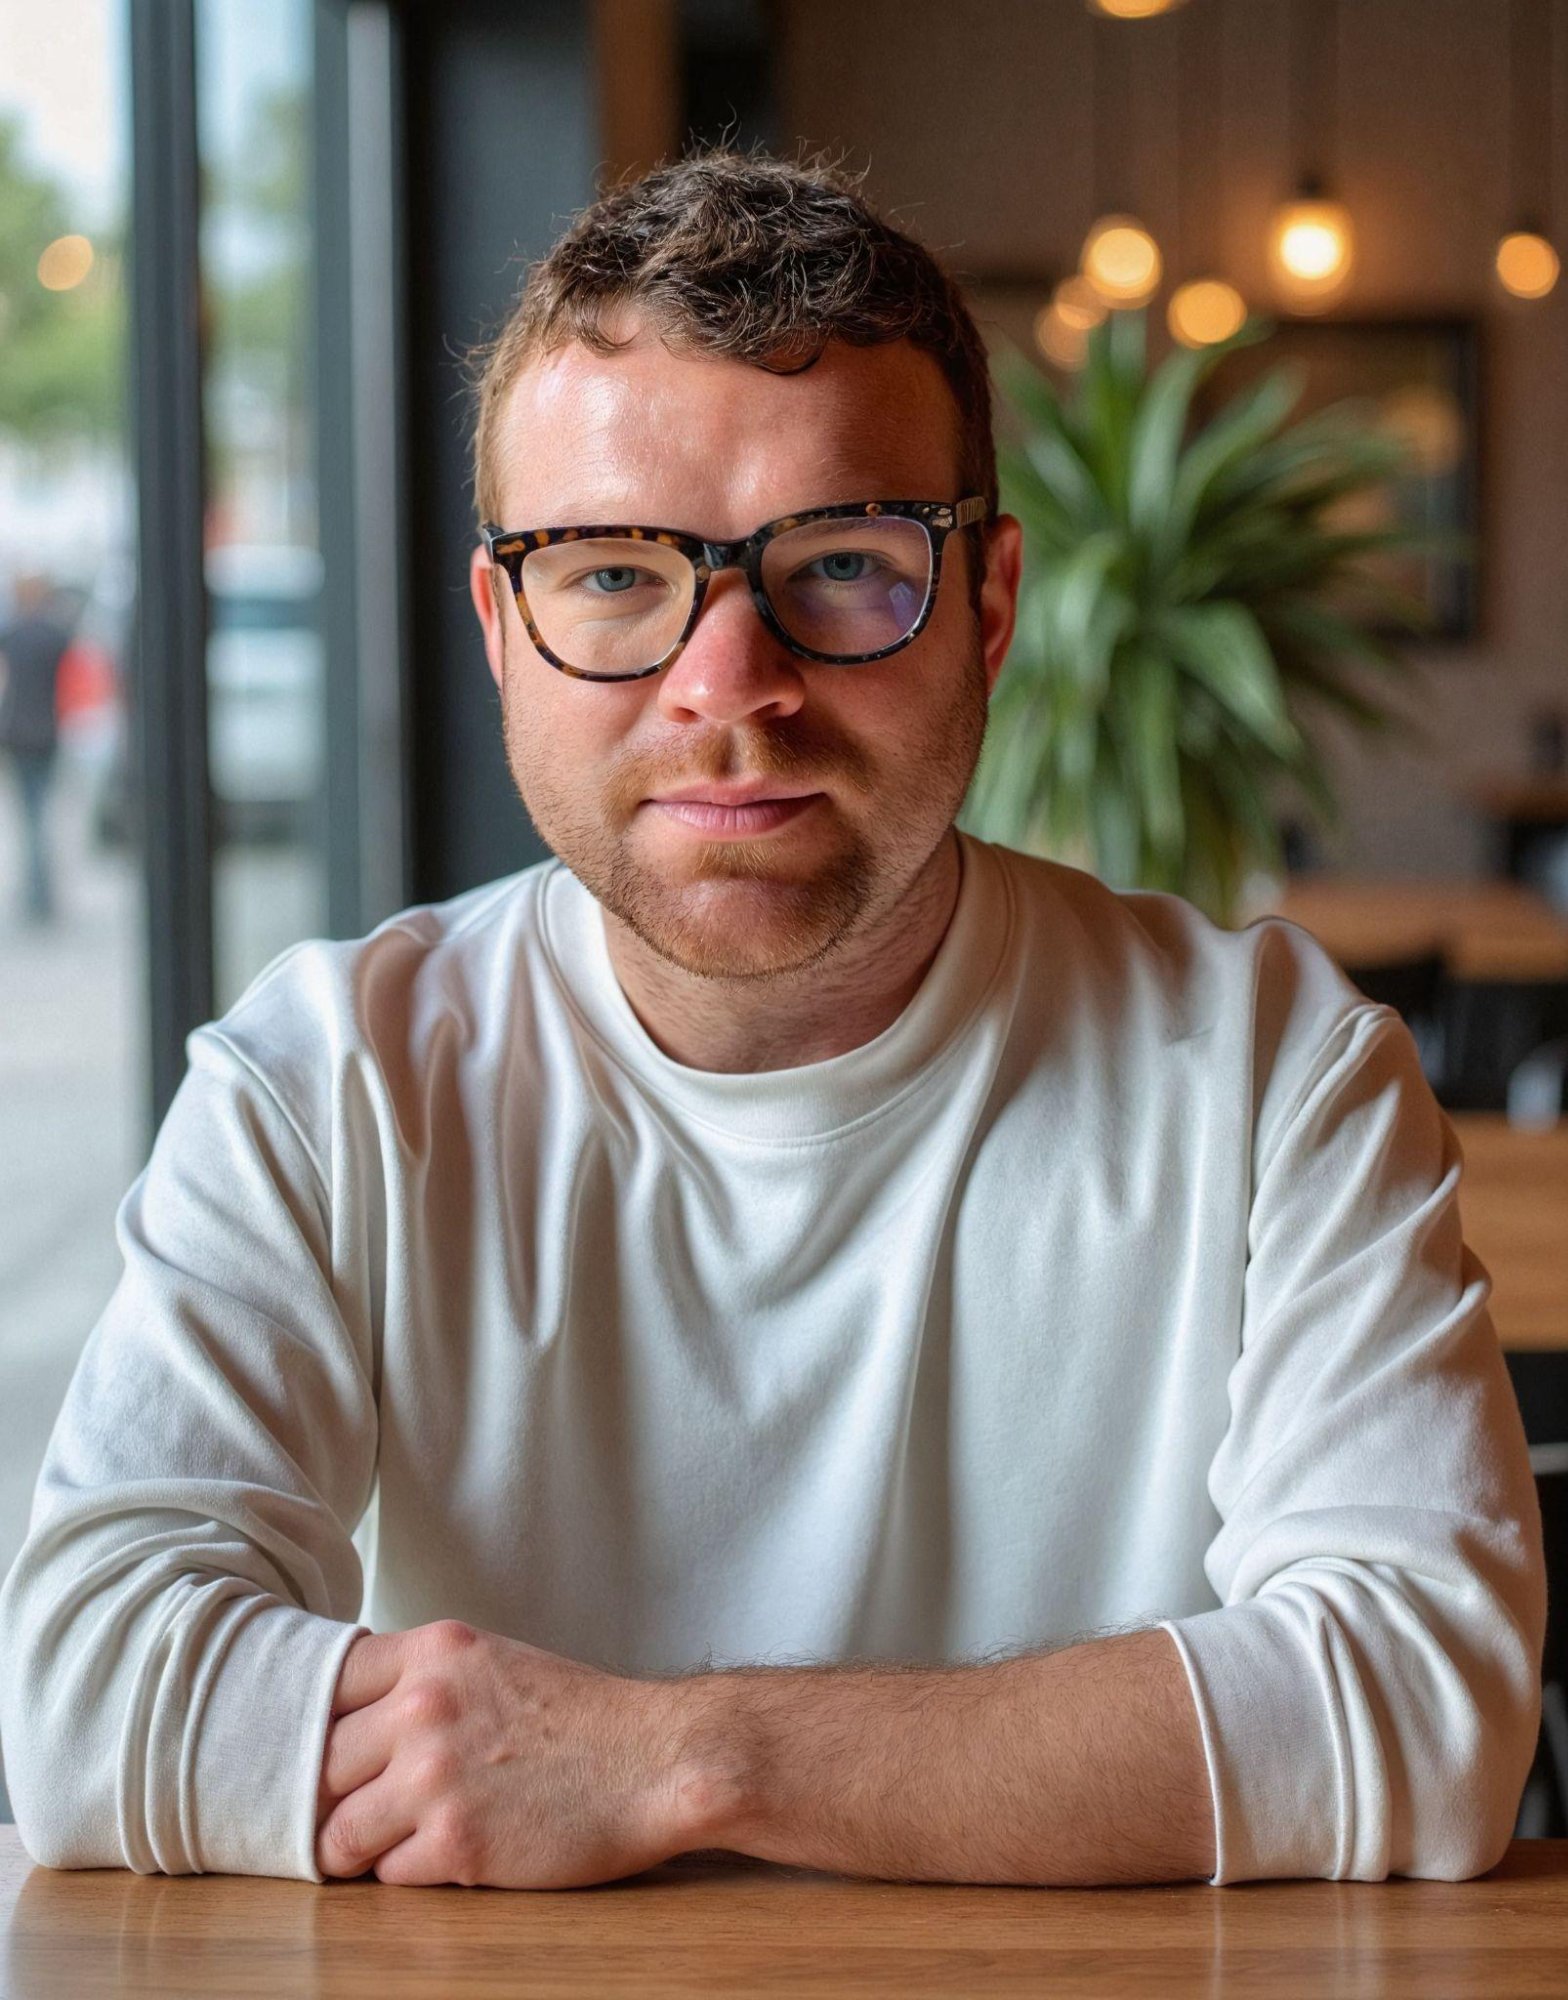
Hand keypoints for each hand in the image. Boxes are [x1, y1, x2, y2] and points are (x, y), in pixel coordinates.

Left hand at [314, 1618, 734, 1886]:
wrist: (657, 1761)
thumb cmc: (580, 1717)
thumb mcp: (492, 1663)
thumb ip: (420, 1679)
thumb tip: (343, 1719)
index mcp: (435, 1650)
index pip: (322, 1684)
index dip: (312, 1724)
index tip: (319, 1750)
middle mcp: (424, 1706)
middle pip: (318, 1764)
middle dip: (332, 1794)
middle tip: (354, 1807)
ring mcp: (434, 1777)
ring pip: (338, 1830)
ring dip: (359, 1844)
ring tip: (395, 1840)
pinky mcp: (454, 1844)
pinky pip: (386, 1873)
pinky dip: (408, 1872)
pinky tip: (450, 1853)